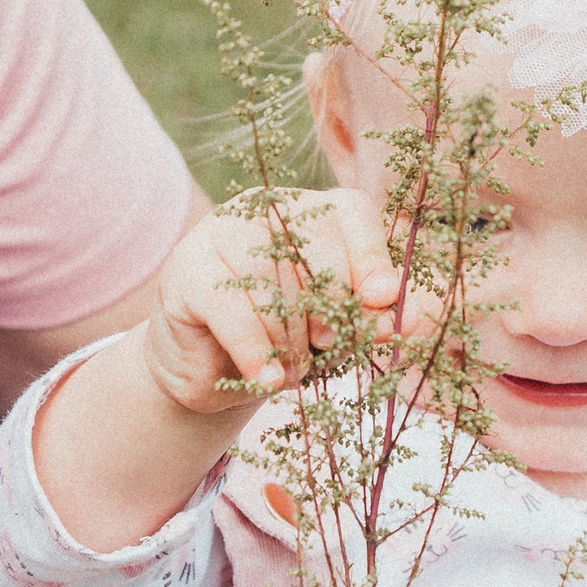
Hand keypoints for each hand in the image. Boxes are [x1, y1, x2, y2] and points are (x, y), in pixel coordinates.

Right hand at [140, 187, 399, 414]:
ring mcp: (221, 232)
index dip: (371, 255)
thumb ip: (366, 319)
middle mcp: (266, 209)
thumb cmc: (285, 341)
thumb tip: (399, 320)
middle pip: (315, 248)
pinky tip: (266, 378)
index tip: (381, 299)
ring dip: (289, 339)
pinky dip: (254, 350)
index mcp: (313, 212)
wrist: (213, 372)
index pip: (351, 213)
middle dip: (328, 307)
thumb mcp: (336, 331)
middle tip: (326, 343)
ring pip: (273, 282)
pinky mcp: (187, 270)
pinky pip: (232, 309)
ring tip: (290, 367)